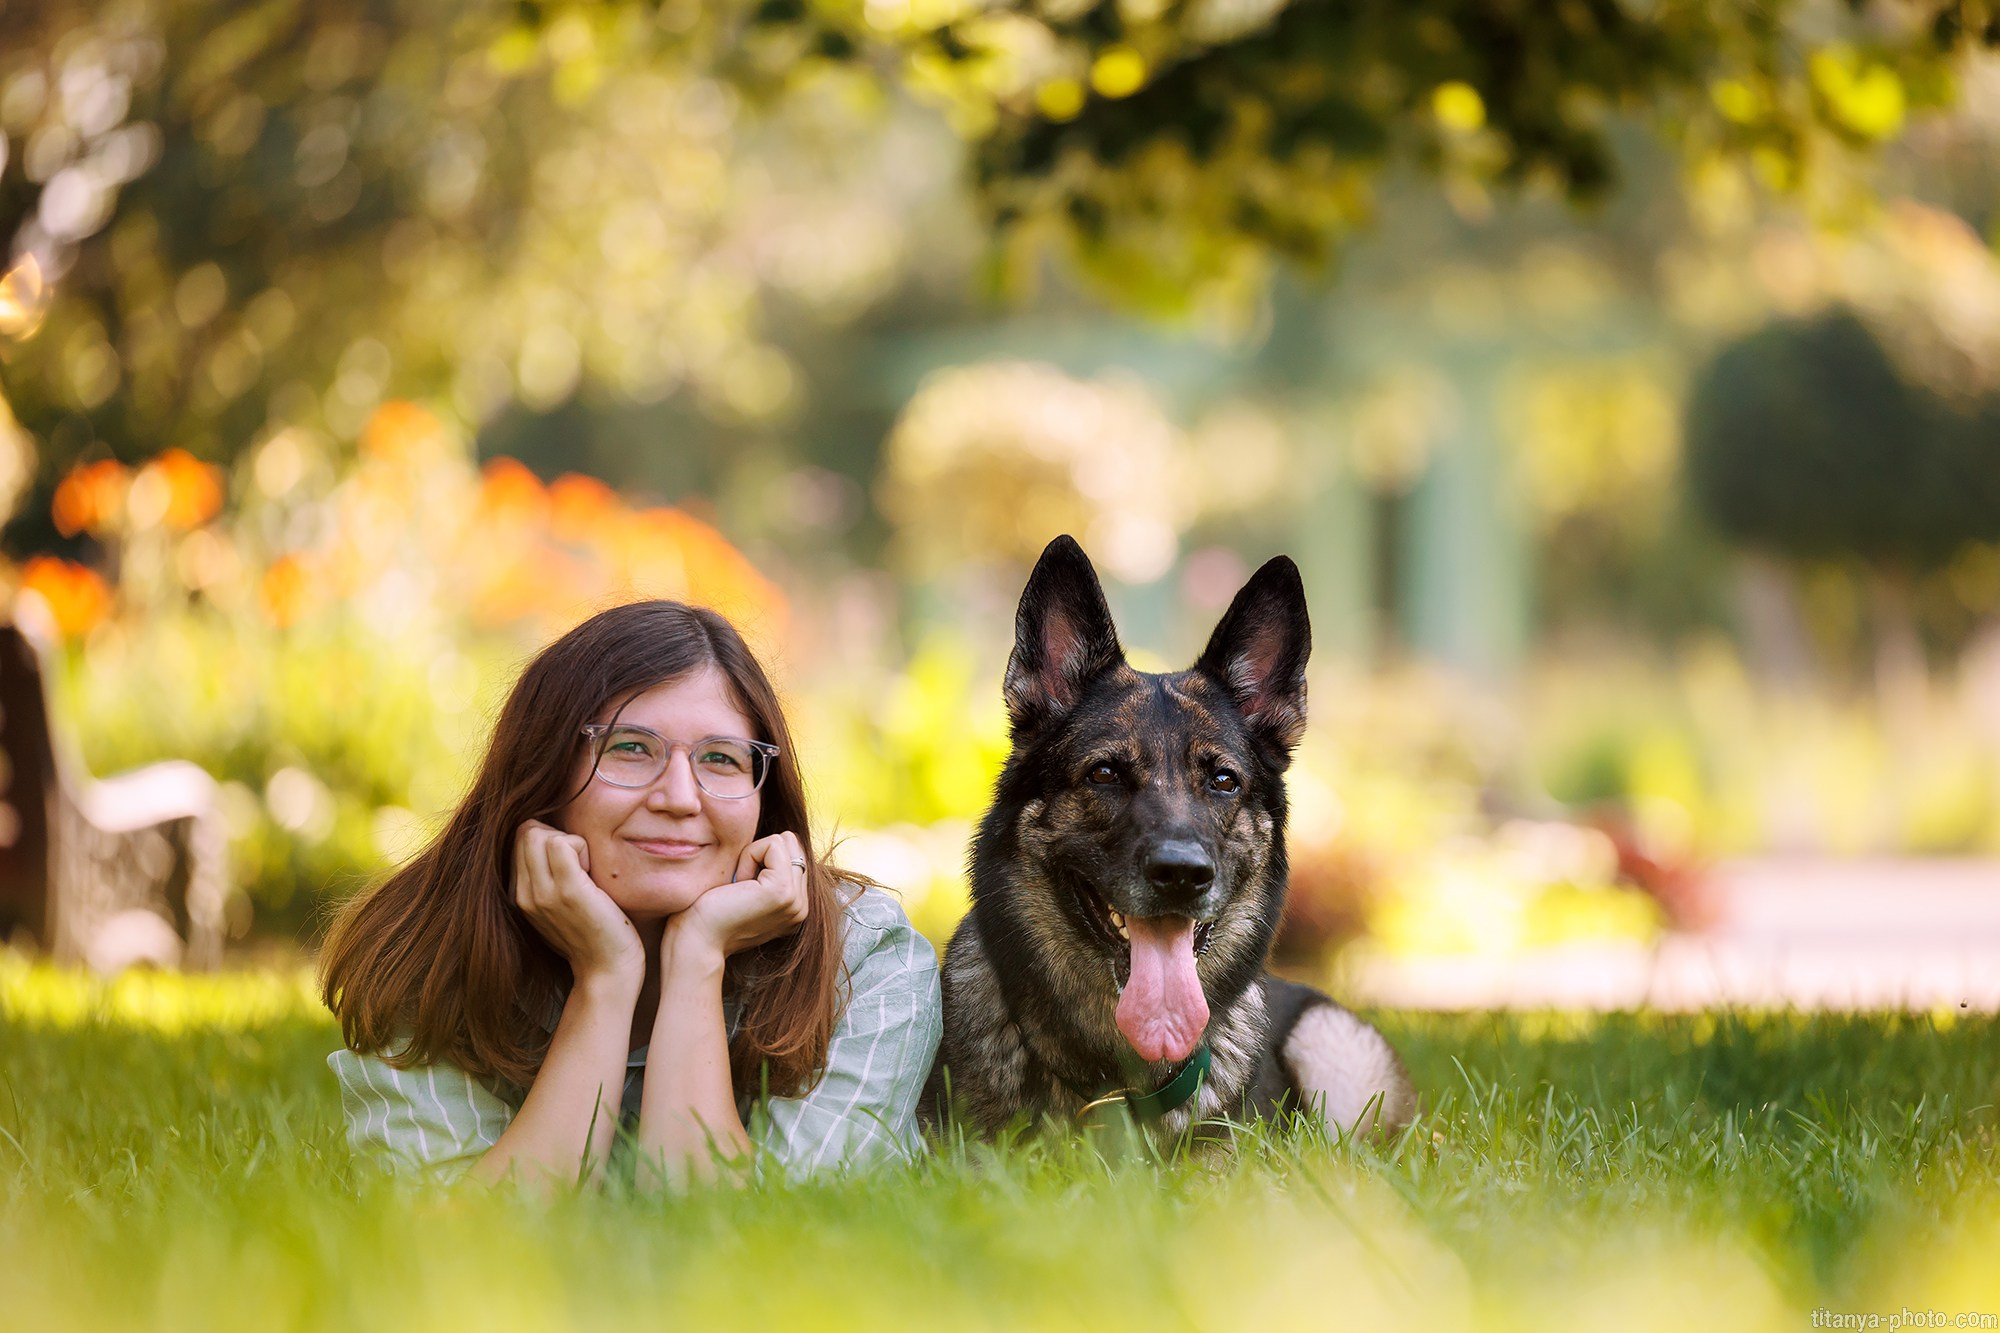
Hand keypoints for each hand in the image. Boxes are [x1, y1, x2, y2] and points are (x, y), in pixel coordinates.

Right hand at [512, 819, 643, 983]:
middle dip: (556, 835)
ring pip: (537, 833)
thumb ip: (547, 878)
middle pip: (525, 831)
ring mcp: (543, 893)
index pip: (520, 839)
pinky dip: (582, 847)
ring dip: (569, 841)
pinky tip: (593, 872)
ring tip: (586, 870)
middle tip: (580, 863)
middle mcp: (524, 894)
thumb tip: (554, 842)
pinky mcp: (568, 891)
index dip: (549, 839)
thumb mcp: (559, 906)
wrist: (607, 970)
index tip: (571, 865)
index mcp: (520, 896)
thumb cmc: (593, 933)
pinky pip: (562, 843)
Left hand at [668, 831, 810, 963]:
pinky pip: (773, 844)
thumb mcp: (748, 890)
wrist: (696, 941)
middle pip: (792, 843)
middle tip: (738, 886)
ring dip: (754, 855)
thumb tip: (779, 839)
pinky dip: (748, 856)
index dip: (761, 857)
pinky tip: (737, 885)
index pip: (793, 852)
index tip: (740, 888)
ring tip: (738, 887)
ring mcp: (796, 901)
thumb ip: (769, 872)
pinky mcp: (782, 891)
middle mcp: (802, 906)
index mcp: (795, 906)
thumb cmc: (708, 913)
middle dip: (760, 854)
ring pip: (785, 841)